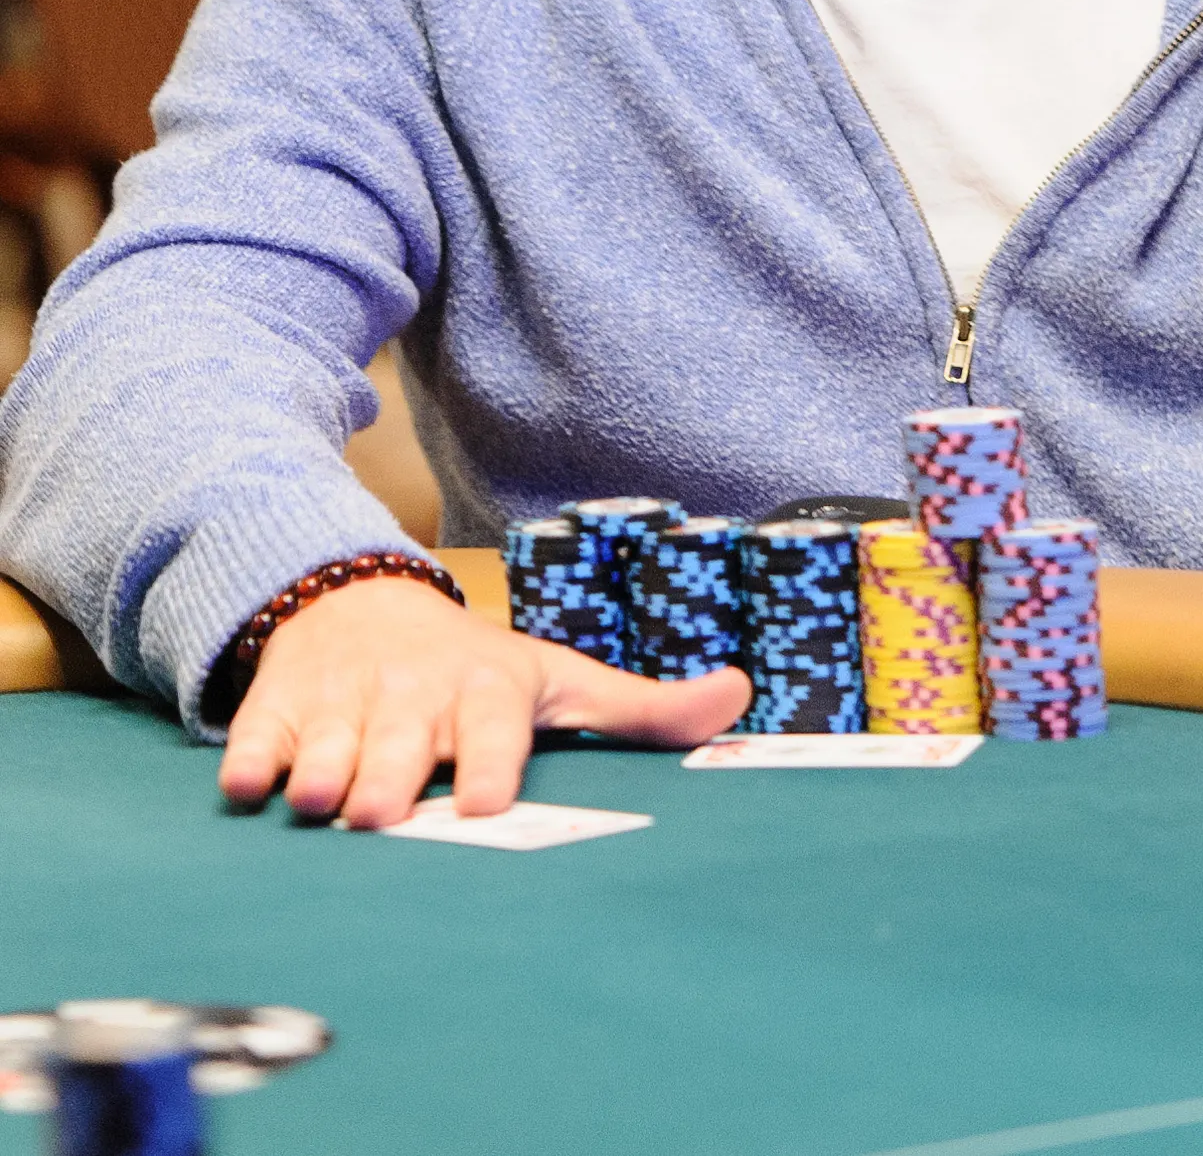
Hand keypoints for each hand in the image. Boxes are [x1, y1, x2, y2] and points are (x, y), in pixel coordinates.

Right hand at [217, 578, 749, 828]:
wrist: (361, 603)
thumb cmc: (473, 669)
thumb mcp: (558, 679)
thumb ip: (644, 706)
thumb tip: (741, 693)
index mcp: (483, 692)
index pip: (492, 727)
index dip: (485, 762)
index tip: (480, 804)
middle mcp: (412, 696)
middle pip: (399, 744)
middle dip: (389, 777)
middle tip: (383, 810)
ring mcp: (341, 701)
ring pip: (327, 744)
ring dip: (321, 773)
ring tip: (323, 803)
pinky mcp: (279, 709)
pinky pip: (256, 739)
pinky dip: (251, 759)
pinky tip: (251, 781)